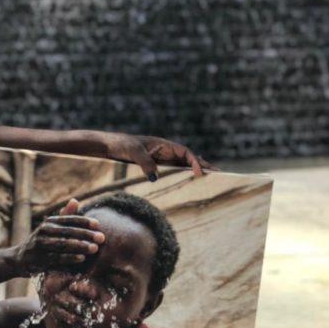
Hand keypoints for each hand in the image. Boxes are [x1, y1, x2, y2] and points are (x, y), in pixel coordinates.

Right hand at [13, 198, 104, 276]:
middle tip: (102, 237)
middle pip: (68, 231)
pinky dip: (69, 258)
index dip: (84, 221)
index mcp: (50, 222)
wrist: (21, 258)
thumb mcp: (52, 227)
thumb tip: (75, 200)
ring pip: (63, 244)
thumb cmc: (43, 241)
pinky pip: (56, 258)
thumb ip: (65, 216)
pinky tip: (81, 259)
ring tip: (94, 248)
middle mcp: (44, 231)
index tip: (98, 225)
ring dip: (80, 246)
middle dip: (86, 234)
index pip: (69, 219)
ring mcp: (40, 244)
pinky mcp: (38, 259)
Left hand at [97, 132, 219, 180]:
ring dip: (195, 171)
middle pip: (189, 159)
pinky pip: (172, 171)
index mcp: (163, 145)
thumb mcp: (133, 152)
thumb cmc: (121, 145)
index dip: (194, 162)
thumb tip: (155, 177)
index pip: (185, 153)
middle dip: (203, 165)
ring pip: (183, 166)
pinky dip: (183, 176)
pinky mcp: (155, 166)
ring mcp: (161, 159)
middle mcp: (165, 151)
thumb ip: (145, 163)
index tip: (200, 173)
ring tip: (210, 179)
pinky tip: (189, 182)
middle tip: (219, 174)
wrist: (108, 146)